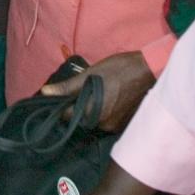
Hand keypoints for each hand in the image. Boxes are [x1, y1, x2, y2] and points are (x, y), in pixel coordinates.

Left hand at [40, 50, 154, 131]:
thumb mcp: (90, 74)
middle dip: (77, 106)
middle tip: (81, 89)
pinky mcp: (124, 123)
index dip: (61, 105)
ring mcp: (115, 126)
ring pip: (93, 119)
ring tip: (95, 91)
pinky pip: (106, 120)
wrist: (149, 70)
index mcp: (92, 112)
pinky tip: (106, 97)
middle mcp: (103, 124)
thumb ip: (67, 87)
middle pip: (80, 118)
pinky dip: (102, 110)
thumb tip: (45, 92)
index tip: (60, 96)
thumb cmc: (118, 69)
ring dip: (90, 108)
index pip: (67, 115)